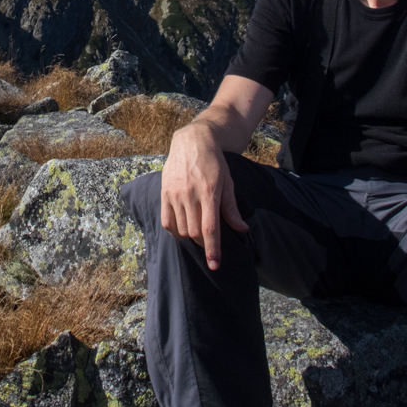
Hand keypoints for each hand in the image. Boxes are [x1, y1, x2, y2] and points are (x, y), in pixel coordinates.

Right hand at [160, 121, 249, 270]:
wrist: (192, 142)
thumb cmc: (214, 163)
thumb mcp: (227, 183)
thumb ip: (231, 208)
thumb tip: (242, 229)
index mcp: (209, 192)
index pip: (210, 229)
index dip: (213, 250)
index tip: (214, 265)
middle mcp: (190, 194)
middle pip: (195, 232)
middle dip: (203, 242)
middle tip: (209, 241)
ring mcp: (175, 194)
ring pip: (182, 229)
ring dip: (191, 236)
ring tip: (197, 230)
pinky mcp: (164, 192)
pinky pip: (167, 221)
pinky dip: (175, 230)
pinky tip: (183, 228)